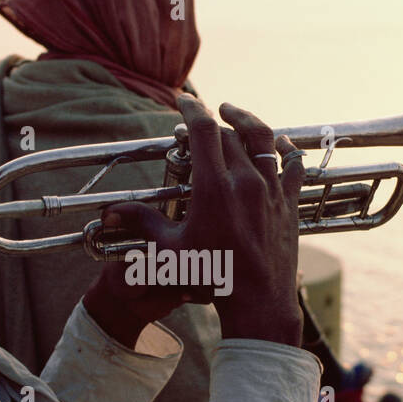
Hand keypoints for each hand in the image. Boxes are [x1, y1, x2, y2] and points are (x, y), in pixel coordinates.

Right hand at [98, 94, 304, 345]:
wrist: (258, 300)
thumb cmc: (212, 277)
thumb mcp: (171, 250)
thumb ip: (143, 224)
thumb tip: (110, 213)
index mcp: (214, 187)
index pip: (203, 131)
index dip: (191, 110)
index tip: (183, 102)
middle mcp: (245, 181)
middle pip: (229, 134)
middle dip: (212, 123)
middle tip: (199, 124)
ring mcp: (271, 190)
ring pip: (263, 139)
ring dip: (247, 121)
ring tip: (234, 114)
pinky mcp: (288, 202)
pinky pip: (292, 164)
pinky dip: (285, 147)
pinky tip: (280, 140)